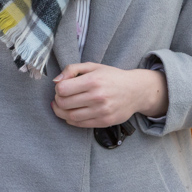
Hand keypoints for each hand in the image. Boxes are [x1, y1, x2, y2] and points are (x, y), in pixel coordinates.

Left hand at [51, 63, 166, 127]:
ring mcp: (101, 111)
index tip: (62, 86)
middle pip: (64, 103)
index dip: (58, 88)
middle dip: (57, 100)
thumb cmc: (112, 77)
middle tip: (60, 97)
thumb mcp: (93, 66)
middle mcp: (97, 96)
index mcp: (93, 80)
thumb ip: (72, 69)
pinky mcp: (104, 121)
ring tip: (62, 106)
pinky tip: (71, 114)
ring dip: (61, 112)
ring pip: (70, 116)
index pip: (62, 89)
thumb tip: (56, 80)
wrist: (136, 91)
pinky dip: (71, 120)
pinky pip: (80, 124)